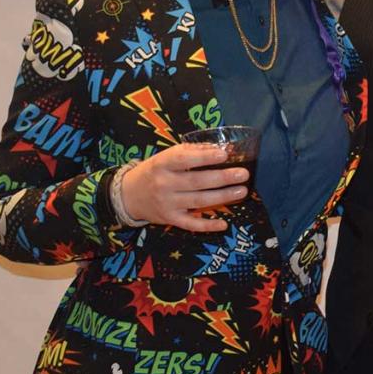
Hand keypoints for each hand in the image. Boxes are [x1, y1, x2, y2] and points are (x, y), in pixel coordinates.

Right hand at [120, 143, 249, 232]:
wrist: (129, 195)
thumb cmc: (154, 171)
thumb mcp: (166, 157)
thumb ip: (190, 151)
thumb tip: (217, 148)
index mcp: (162, 164)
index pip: (184, 159)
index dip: (204, 157)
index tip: (225, 155)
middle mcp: (164, 184)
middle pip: (196, 181)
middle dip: (222, 178)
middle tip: (243, 174)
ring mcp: (167, 204)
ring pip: (198, 201)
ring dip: (222, 197)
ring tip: (241, 191)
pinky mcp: (170, 219)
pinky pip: (191, 224)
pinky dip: (207, 225)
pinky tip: (224, 224)